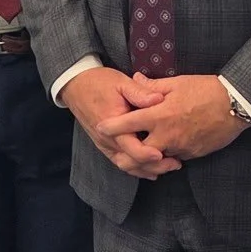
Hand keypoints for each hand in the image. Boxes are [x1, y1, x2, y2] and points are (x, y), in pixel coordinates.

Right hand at [62, 67, 179, 179]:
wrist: (75, 86)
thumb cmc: (100, 82)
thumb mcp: (121, 81)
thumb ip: (140, 92)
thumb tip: (158, 99)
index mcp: (112, 123)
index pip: (130, 146)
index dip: (147, 153)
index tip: (163, 154)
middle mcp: (107, 139)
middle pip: (131, 161)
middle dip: (153, 166)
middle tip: (175, 164)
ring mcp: (104, 144)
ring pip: (126, 165)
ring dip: (146, 169)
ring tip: (168, 167)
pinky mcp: (104, 146)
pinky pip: (121, 162)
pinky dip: (136, 168)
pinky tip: (151, 170)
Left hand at [97, 74, 248, 161]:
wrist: (235, 105)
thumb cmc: (206, 90)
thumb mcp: (178, 83)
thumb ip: (152, 86)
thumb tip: (135, 79)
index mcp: (160, 116)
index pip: (127, 124)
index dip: (111, 126)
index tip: (100, 127)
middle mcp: (167, 136)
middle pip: (138, 152)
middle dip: (128, 151)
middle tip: (121, 146)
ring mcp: (180, 148)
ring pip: (156, 157)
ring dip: (149, 153)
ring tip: (144, 145)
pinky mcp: (192, 155)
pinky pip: (174, 157)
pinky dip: (168, 153)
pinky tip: (168, 143)